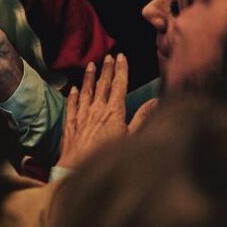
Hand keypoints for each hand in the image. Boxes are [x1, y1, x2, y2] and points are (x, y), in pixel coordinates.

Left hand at [56, 53, 155, 168]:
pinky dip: (72, 95)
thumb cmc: (110, 156)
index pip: (119, 85)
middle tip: (108, 56)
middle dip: (107, 69)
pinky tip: (72, 88)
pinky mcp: (70, 124)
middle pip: (102, 84)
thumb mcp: (133, 138)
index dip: (121, 69)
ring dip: (88, 77)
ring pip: (85, 91)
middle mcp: (97, 109)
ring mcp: (82, 115)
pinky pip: (71, 105)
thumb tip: (156, 101)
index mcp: (114, 111)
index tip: (121, 56)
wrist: (81, 169)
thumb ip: (143, 118)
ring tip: (90, 65)